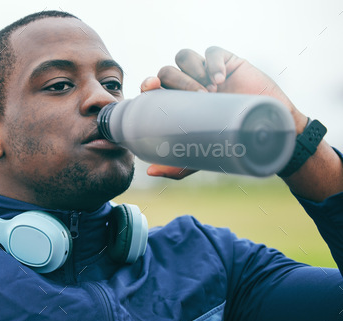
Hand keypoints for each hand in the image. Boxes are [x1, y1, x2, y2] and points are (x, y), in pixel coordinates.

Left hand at [142, 46, 307, 179]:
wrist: (268, 134)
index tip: (151, 87)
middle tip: (199, 97)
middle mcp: (187, 86)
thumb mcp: (200, 158)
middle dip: (178, 81)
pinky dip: (212, 62)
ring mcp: (205, 73)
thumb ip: (175, 165)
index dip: (148, 83)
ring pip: (184, 57)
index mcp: (175, 103)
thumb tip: (150, 171)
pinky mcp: (228, 62)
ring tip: (210, 90)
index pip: (153, 88)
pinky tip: (220, 79)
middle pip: (167, 72)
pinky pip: (212, 52)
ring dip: (192, 71)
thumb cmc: (230, 144)